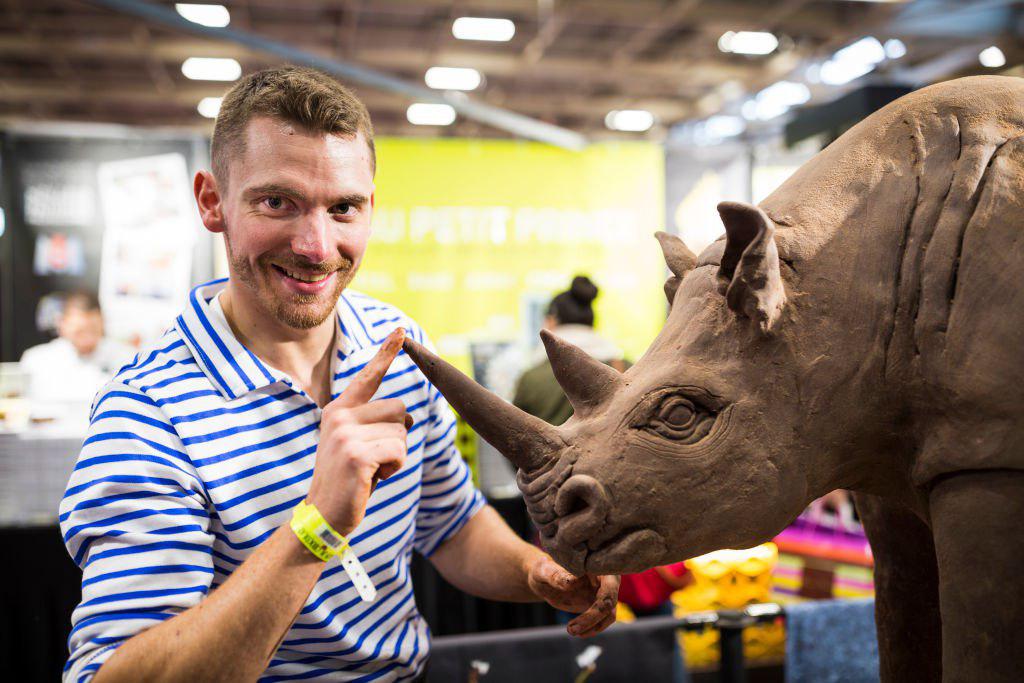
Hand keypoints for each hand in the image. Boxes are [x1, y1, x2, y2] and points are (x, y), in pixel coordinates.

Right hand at [306, 328, 409, 536]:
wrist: (323, 514)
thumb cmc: (347, 479)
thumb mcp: (354, 443)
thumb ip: (371, 423)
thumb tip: (404, 413)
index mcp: (339, 410)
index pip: (368, 376)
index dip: (386, 352)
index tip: (401, 331)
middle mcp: (339, 416)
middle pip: (398, 408)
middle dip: (396, 436)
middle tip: (372, 458)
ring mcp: (346, 434)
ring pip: (401, 431)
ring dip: (395, 454)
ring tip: (371, 469)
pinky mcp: (356, 454)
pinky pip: (398, 451)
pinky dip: (394, 467)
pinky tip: (373, 478)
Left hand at [527, 555, 619, 637]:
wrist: (543, 579)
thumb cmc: (543, 569)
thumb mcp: (543, 570)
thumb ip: (556, 574)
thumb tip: (572, 582)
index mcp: (595, 563)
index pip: (606, 579)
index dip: (599, 594)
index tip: (577, 602)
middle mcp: (605, 576)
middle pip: (609, 600)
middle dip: (592, 617)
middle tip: (571, 629)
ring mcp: (603, 591)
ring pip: (609, 613)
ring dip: (593, 626)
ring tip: (571, 631)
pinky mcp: (598, 603)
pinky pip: (603, 619)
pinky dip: (593, 628)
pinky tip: (576, 631)